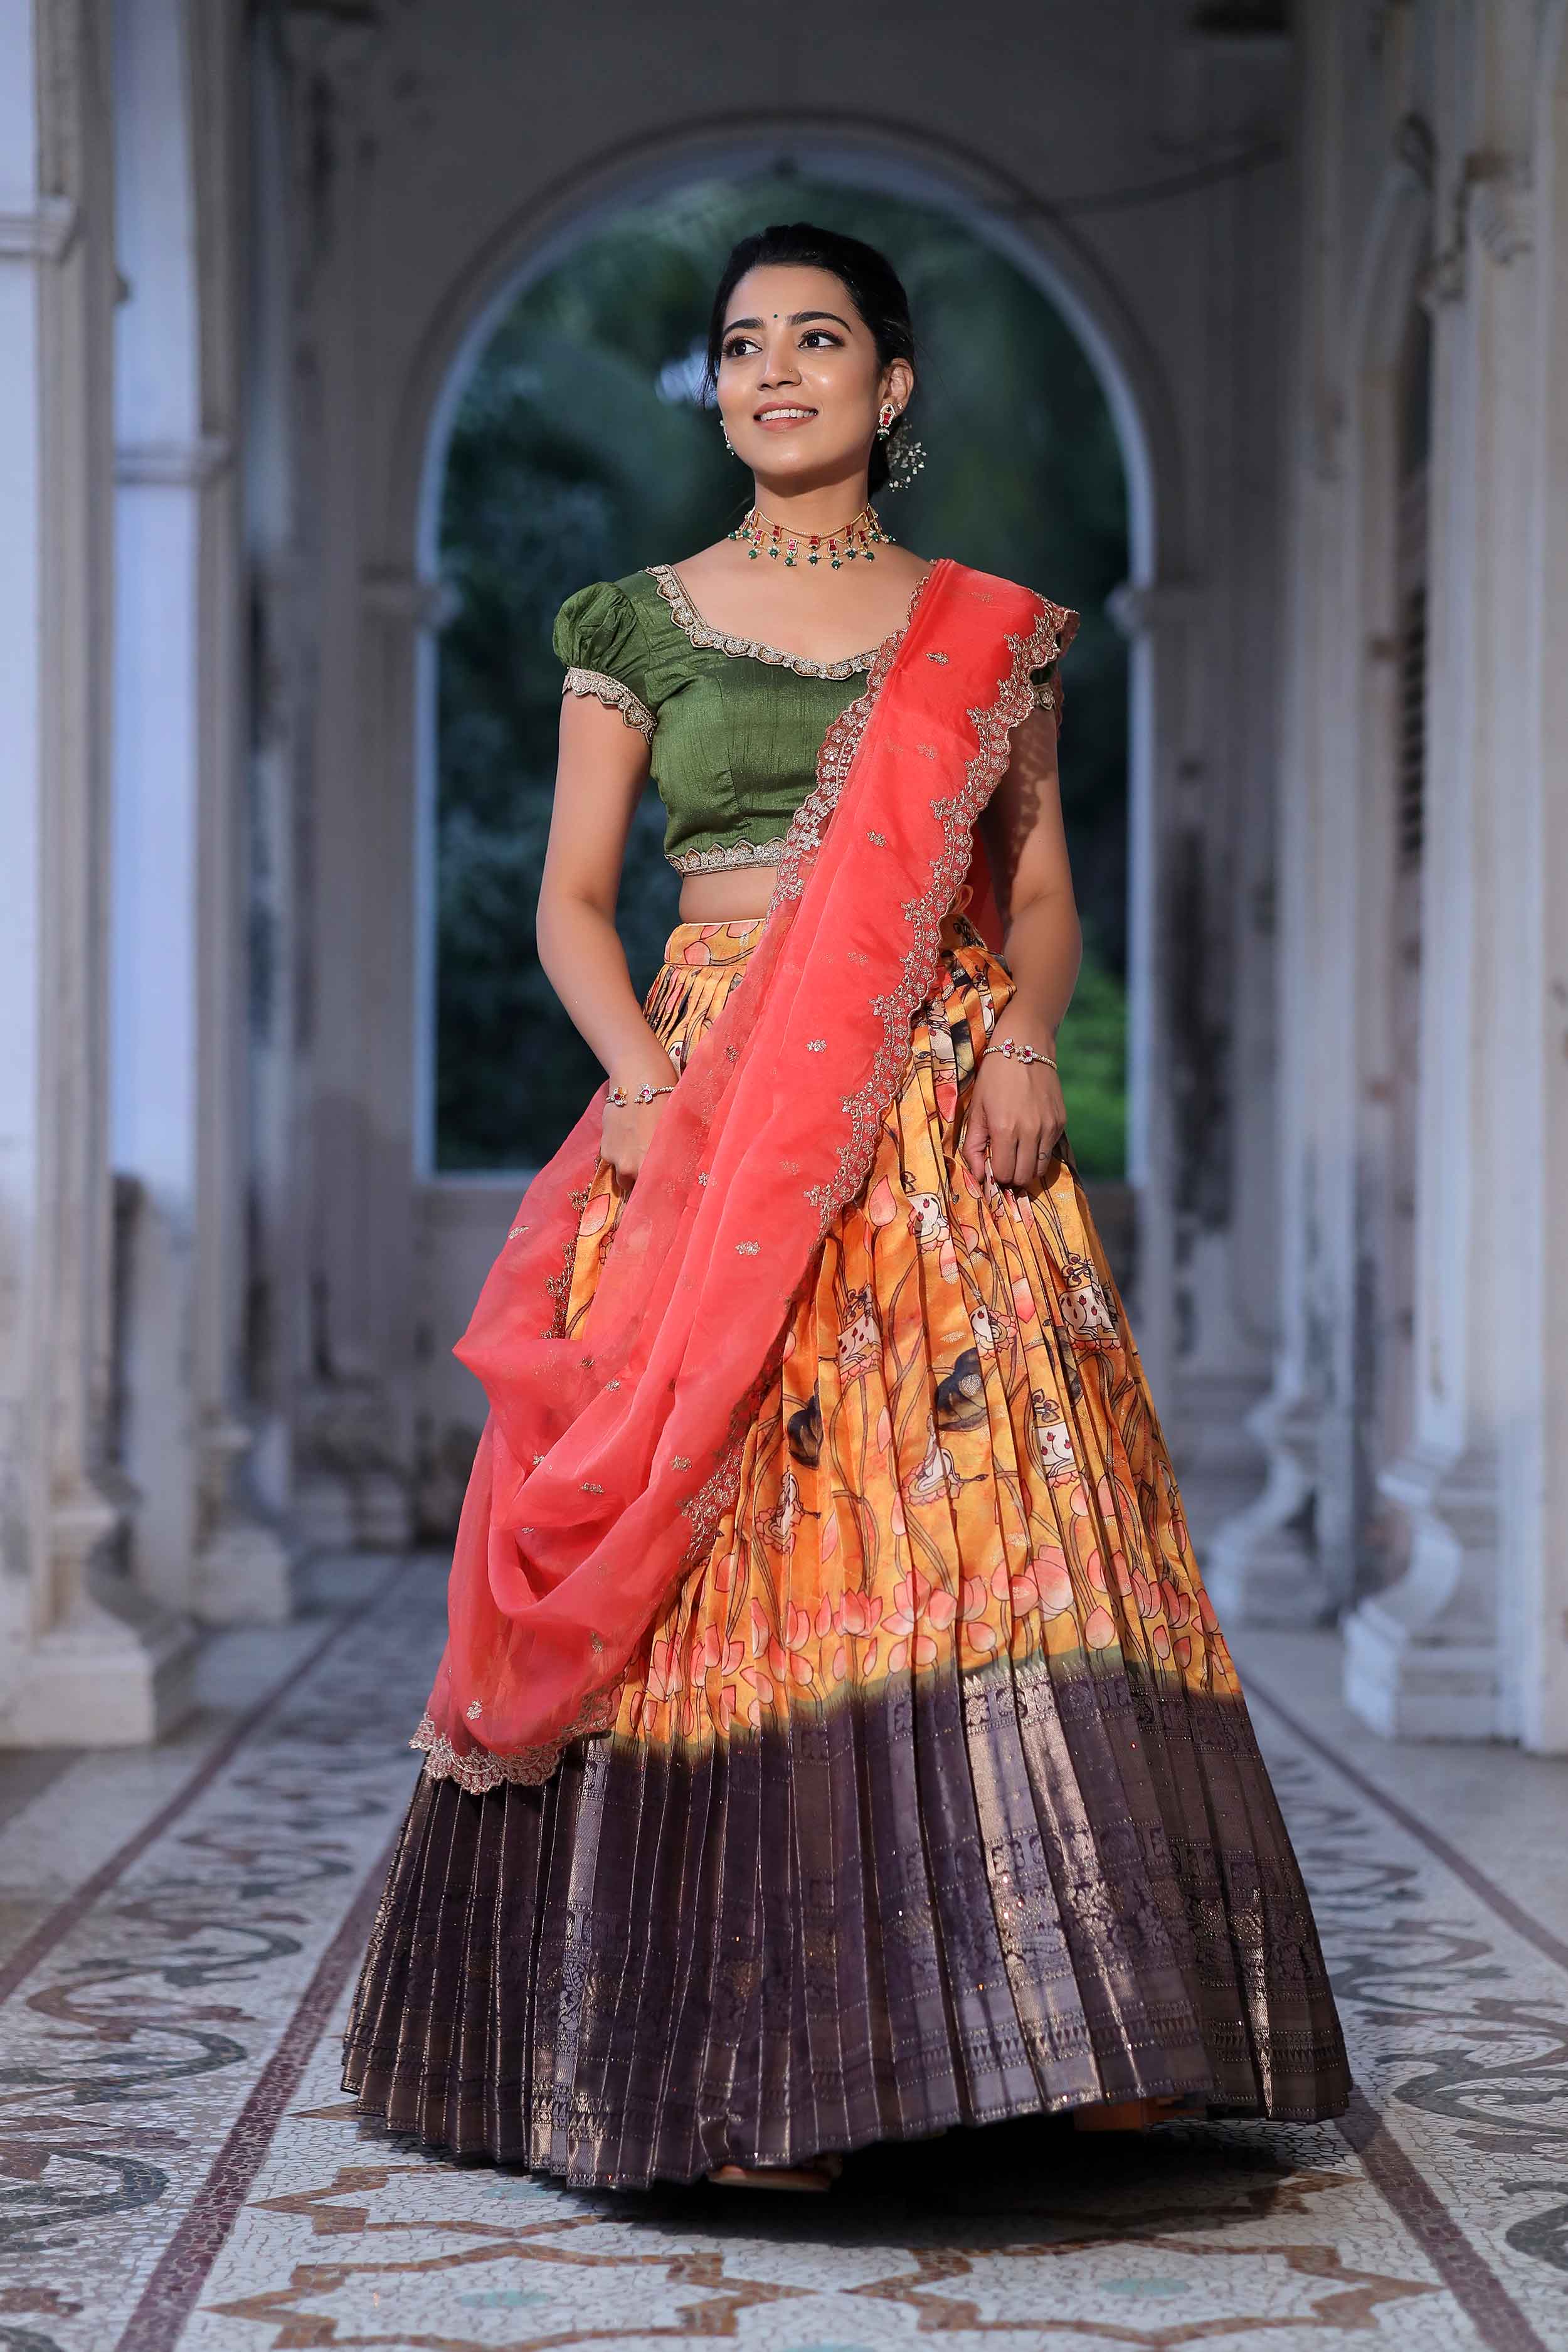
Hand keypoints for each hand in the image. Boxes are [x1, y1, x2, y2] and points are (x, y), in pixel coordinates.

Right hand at [600, 1052, 679, 1185]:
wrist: (638, 1080)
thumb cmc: (668, 1104)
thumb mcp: (679, 1133)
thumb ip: (678, 1159)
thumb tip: (686, 1177)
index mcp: (652, 1168)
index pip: (652, 1197)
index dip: (657, 1196)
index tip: (662, 1194)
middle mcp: (631, 1169)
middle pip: (635, 1189)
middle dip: (643, 1182)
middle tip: (652, 1167)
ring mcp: (615, 1159)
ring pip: (623, 1175)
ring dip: (630, 1168)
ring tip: (640, 1149)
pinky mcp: (604, 1148)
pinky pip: (613, 1160)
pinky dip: (620, 1153)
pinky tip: (629, 1137)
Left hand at [961, 1038, 1065, 1190]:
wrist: (1025, 1047)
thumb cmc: (993, 1077)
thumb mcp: (976, 1110)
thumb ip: (973, 1146)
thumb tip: (979, 1176)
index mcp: (1004, 1129)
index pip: (1004, 1174)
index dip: (995, 1175)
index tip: (991, 1165)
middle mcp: (1030, 1131)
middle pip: (1023, 1177)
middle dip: (1011, 1176)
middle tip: (1003, 1162)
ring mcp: (1049, 1127)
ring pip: (1039, 1169)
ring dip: (1026, 1168)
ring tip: (1016, 1153)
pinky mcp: (1060, 1122)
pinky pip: (1049, 1151)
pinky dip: (1038, 1152)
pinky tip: (1028, 1136)